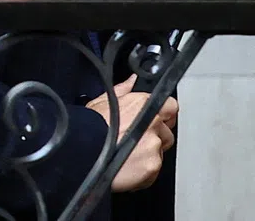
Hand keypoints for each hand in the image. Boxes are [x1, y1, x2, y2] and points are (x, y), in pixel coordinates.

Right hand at [86, 75, 178, 191]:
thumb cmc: (91, 126)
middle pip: (167, 133)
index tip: (157, 122)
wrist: (84, 151)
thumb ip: (124, 89)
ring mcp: (154, 145)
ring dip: (149, 156)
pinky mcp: (152, 166)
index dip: (164, 116)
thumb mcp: (105, 100)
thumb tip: (133, 80)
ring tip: (130, 158)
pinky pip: (154, 171)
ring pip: (160, 153)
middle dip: (156, 138)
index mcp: (145, 104)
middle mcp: (154, 123)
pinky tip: (129, 170)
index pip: (171, 107)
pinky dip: (143, 174)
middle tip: (138, 143)